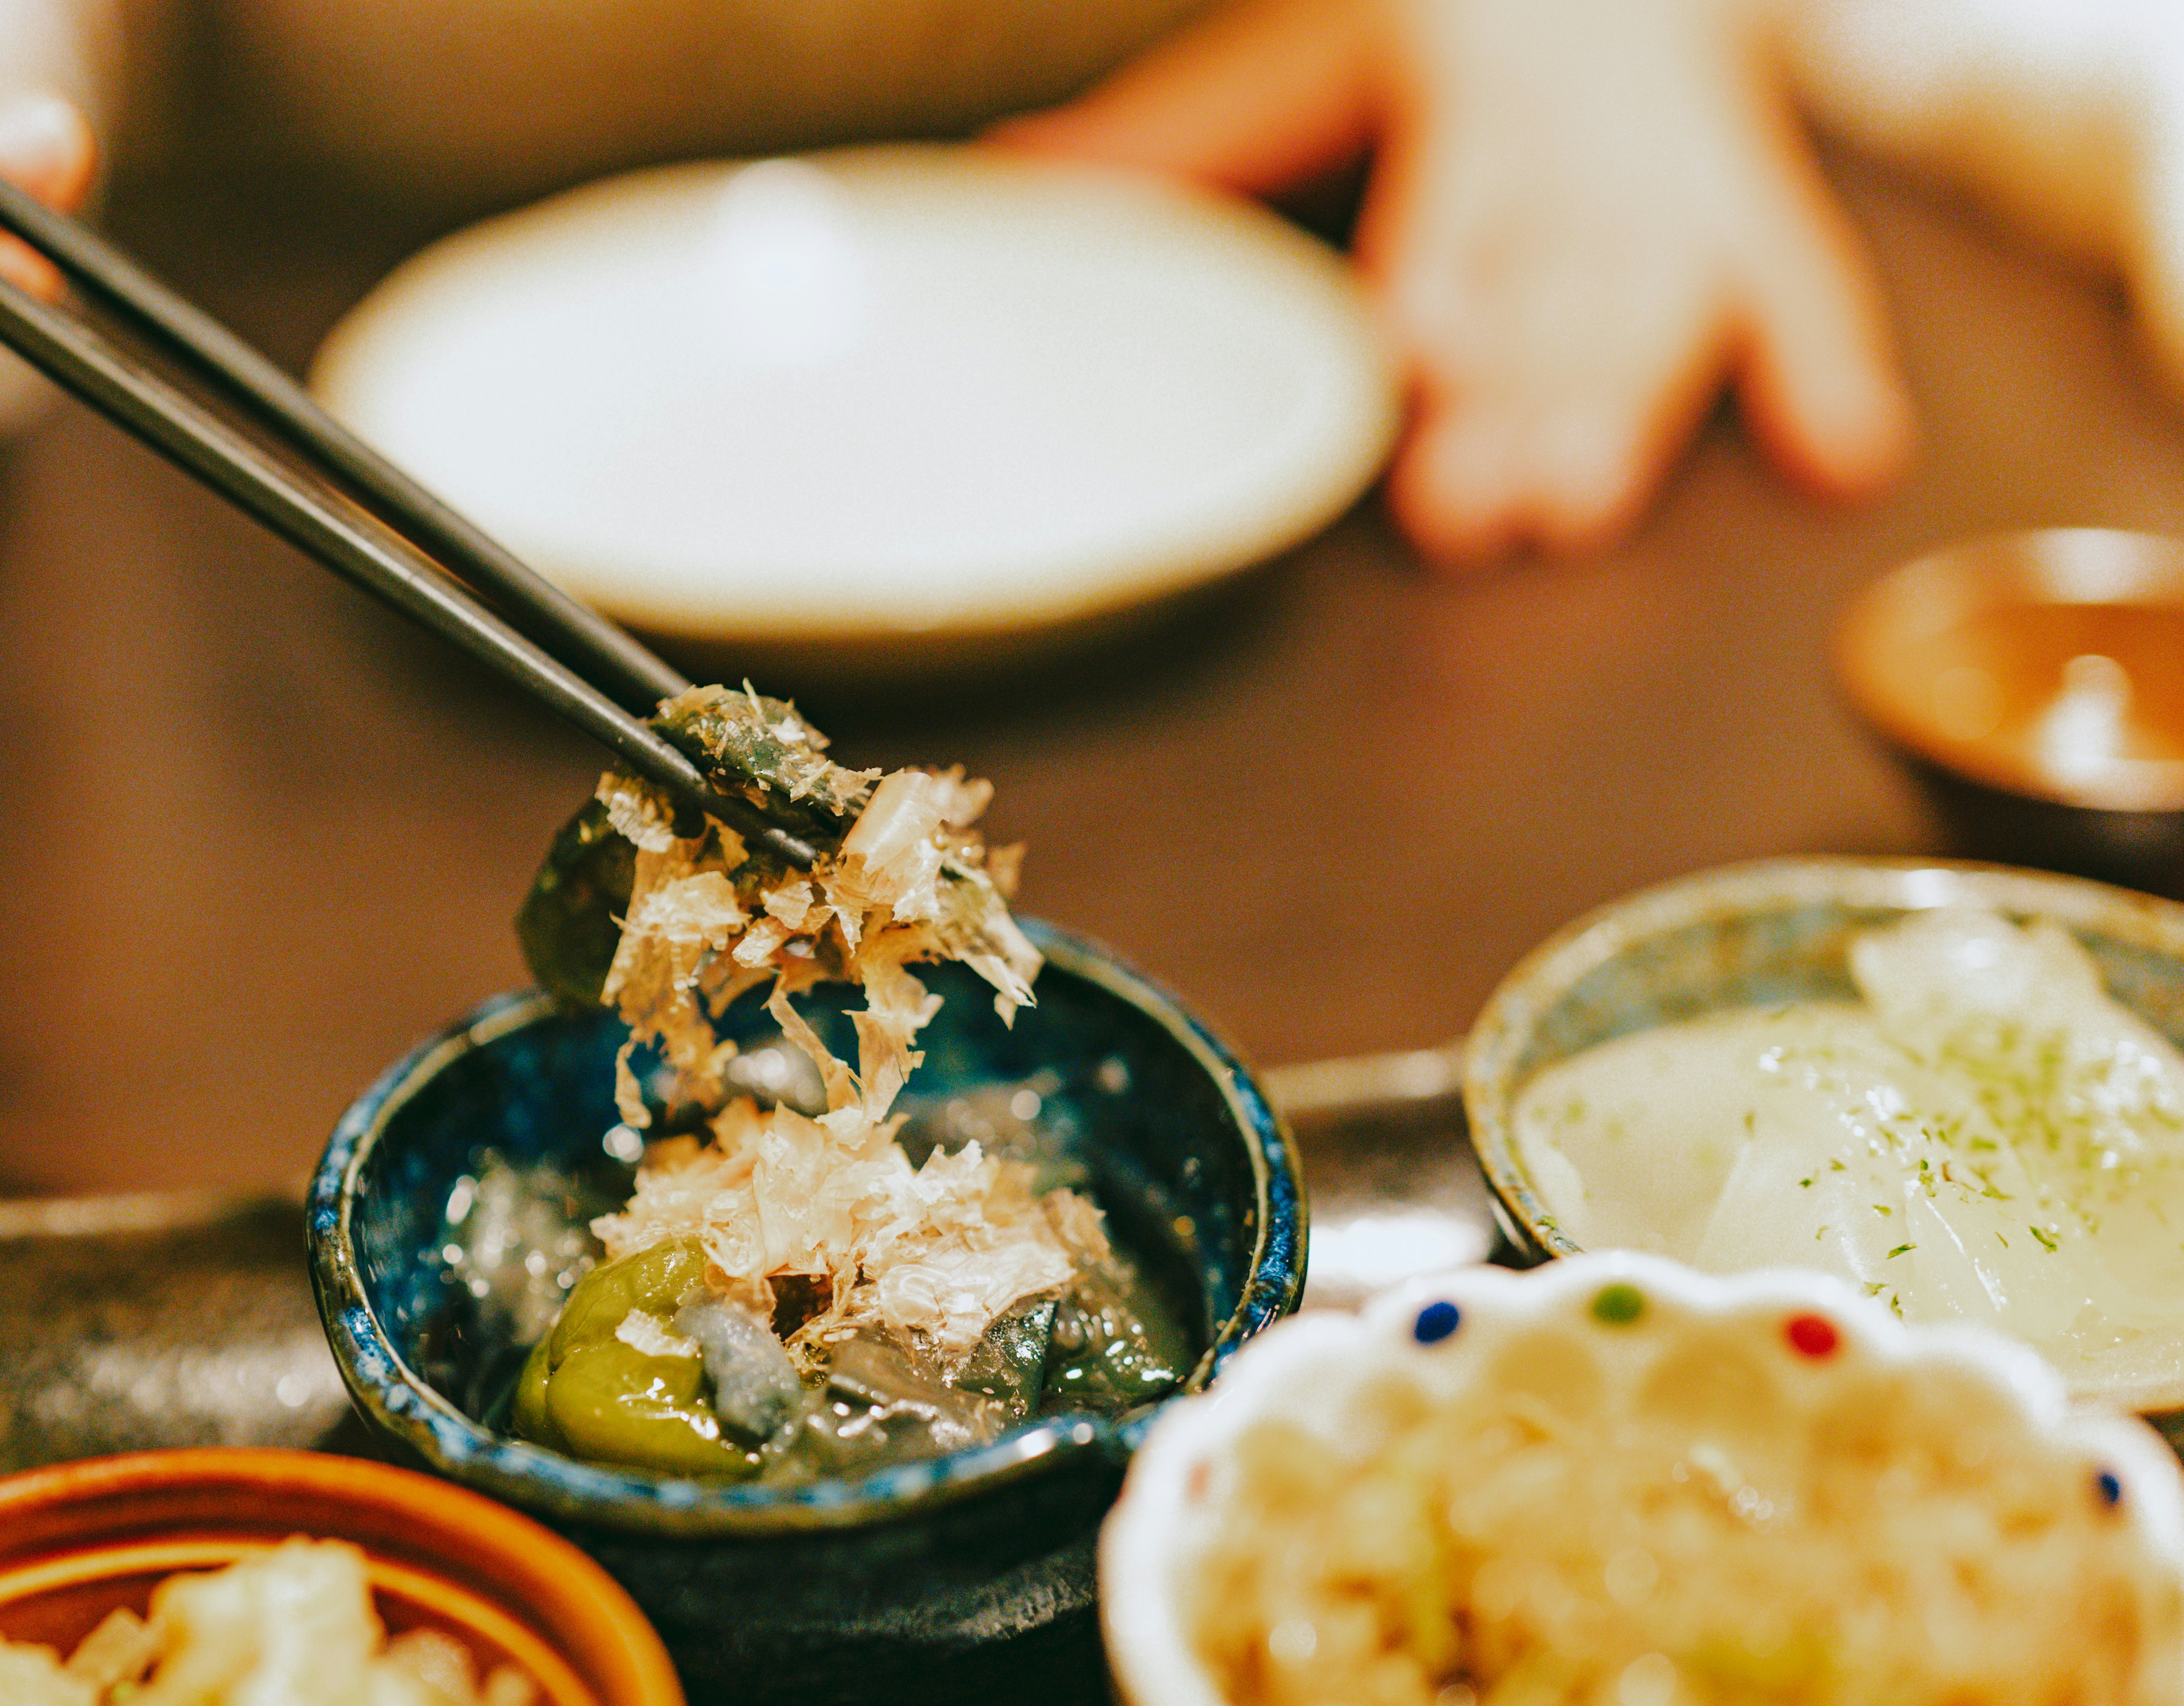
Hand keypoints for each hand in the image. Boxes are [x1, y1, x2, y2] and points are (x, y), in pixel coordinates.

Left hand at [994, 0, 1915, 565]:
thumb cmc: (1438, 24)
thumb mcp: (1298, 59)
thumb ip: (1174, 142)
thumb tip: (1010, 173)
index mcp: (1473, 79)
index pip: (1453, 194)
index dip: (1442, 270)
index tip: (1416, 341)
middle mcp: (1582, 143)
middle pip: (1552, 283)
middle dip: (1520, 395)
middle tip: (1480, 506)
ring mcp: (1675, 184)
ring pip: (1655, 306)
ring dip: (1626, 412)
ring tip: (1583, 510)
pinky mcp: (1752, 211)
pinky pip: (1802, 287)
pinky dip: (1824, 372)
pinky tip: (1842, 461)